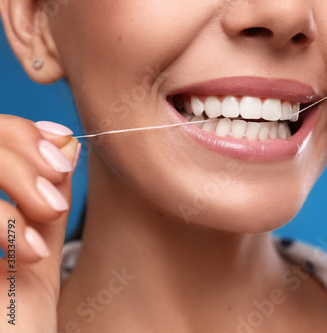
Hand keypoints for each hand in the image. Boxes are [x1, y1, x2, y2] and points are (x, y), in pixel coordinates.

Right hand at [0, 116, 78, 331]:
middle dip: (18, 153)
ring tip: (51, 213)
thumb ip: (43, 201)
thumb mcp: (34, 255)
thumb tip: (65, 143)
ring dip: (14, 177)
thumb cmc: (15, 324)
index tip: (61, 150)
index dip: (19, 133)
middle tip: (59, 187)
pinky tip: (29, 253)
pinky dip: (1, 223)